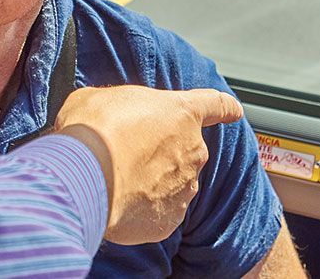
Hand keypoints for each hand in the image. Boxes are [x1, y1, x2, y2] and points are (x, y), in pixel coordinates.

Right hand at [52, 85, 243, 245]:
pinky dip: (140, 210)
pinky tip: (116, 201)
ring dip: (150, 182)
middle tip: (127, 154)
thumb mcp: (102, 98)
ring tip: (116, 180)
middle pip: (186, 150)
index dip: (224, 108)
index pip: (216, 105)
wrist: (86, 174)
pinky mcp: (168, 221)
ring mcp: (184, 189)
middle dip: (162, 152)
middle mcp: (193, 151)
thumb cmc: (93, 128)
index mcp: (181, 113)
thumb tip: (111, 115)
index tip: (234, 111)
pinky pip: (157, 214)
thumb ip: (122, 106)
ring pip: (172, 184)